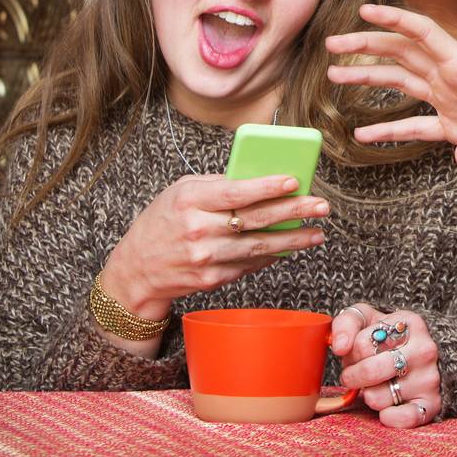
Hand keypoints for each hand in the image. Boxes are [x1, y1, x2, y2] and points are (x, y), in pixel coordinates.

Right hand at [103, 174, 328, 321]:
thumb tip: (260, 177)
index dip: (266, 187)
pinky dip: (273, 256)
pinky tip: (291, 248)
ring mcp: (205, 258)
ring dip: (293, 240)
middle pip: (255, 219)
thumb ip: (216, 185)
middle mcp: (198, 230)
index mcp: (189, 201)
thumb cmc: (162, 223)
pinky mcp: (212, 279)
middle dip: (293, 212)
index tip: (294, 180)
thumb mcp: (180, 193)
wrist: (135, 271)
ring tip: (317, 233)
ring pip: (259, 247)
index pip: (234, 192)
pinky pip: (250, 264)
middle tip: (321, 206)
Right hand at [326, 3, 456, 169]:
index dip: (393, 20)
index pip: (422, 33)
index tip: (363, 10)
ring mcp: (452, 101)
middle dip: (367, 47)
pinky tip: (363, 134)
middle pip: (402, 54)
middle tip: (332, 45)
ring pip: (402, 84)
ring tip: (335, 78)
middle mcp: (453, 78)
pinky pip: (415, 127)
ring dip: (370, 80)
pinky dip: (390, 130)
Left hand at [331, 303, 440, 427]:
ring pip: (379, 397)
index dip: (351, 353)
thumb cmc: (387, 339)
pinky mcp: (432, 404)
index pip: (361, 343)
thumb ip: (346, 323)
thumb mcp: (367, 319)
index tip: (357, 354)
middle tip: (356, 375)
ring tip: (375, 387)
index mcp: (410, 323)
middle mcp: (424, 349)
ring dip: (368, 396)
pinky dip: (390, 418)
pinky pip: (406, 418)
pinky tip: (386, 411)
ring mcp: (430, 377)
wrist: (421, 355)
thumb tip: (339, 346)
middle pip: (370, 370)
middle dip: (353, 376)